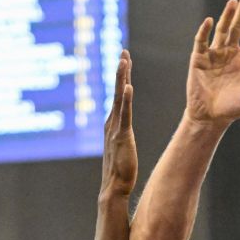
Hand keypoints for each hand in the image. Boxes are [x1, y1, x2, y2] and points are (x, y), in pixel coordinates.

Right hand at [102, 49, 136, 198]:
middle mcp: (111, 122)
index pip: (119, 95)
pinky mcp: (121, 136)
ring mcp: (115, 128)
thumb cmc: (121, 170)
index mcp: (113, 123)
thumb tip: (124, 129)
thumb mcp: (123, 147)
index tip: (125, 60)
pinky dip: (125, 100)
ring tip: (124, 61)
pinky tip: (128, 86)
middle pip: (117, 90)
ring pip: (118, 98)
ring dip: (121, 78)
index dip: (122, 77)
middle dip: (121, 71)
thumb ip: (122, 135)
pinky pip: (124, 114)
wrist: (114, 187)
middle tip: (123, 51)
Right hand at [186, 0, 239, 127]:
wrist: (210, 117)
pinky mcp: (199, 58)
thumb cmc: (233, 109)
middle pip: (239, 26)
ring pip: (223, 29)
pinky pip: (202, 41)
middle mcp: (232, 52)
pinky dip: (205, 31)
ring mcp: (215, 53)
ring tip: (233, 2)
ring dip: (227, 15)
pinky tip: (210, 21)